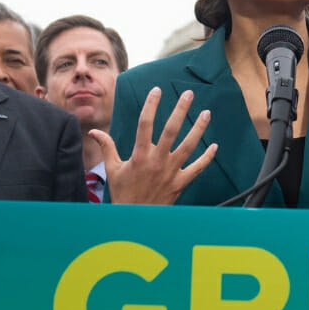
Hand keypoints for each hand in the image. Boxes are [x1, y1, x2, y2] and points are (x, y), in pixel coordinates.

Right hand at [97, 87, 216, 204]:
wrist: (135, 219)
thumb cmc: (123, 193)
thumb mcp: (112, 169)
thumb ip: (107, 147)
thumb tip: (94, 131)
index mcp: (139, 156)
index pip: (145, 124)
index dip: (151, 106)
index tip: (157, 90)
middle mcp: (157, 161)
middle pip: (171, 130)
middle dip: (180, 110)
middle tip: (188, 94)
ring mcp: (171, 172)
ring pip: (188, 146)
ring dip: (198, 128)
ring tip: (207, 113)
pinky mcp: (180, 183)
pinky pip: (197, 168)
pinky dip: (207, 157)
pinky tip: (214, 145)